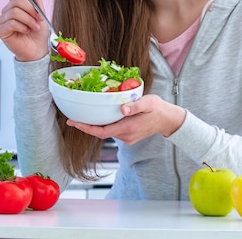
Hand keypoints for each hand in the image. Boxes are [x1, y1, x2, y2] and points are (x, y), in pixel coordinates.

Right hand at [0, 0, 49, 61]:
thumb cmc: (39, 31)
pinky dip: (23, 27)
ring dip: (29, 20)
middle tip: (39, 18)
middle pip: (17, 0)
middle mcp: (7, 10)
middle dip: (32, 9)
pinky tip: (26, 32)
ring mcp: (3, 20)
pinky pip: (11, 23)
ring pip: (15, 12)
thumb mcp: (41, 10)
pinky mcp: (1, 30)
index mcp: (16, 3)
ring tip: (34, 27)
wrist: (39, 49)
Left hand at [66, 94, 186, 143]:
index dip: (86, 128)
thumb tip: (122, 109)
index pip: (102, 132)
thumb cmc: (158, 109)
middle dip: (87, 126)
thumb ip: (135, 106)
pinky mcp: (128, 135)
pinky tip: (101, 115)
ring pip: (107, 131)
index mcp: (128, 128)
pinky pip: (113, 130)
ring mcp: (127, 137)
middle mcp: (125, 136)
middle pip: (101, 132)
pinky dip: (105, 124)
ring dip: (96, 125)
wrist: (169, 120)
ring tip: (85, 114)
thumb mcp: (148, 103)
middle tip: (72, 117)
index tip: (74, 122)